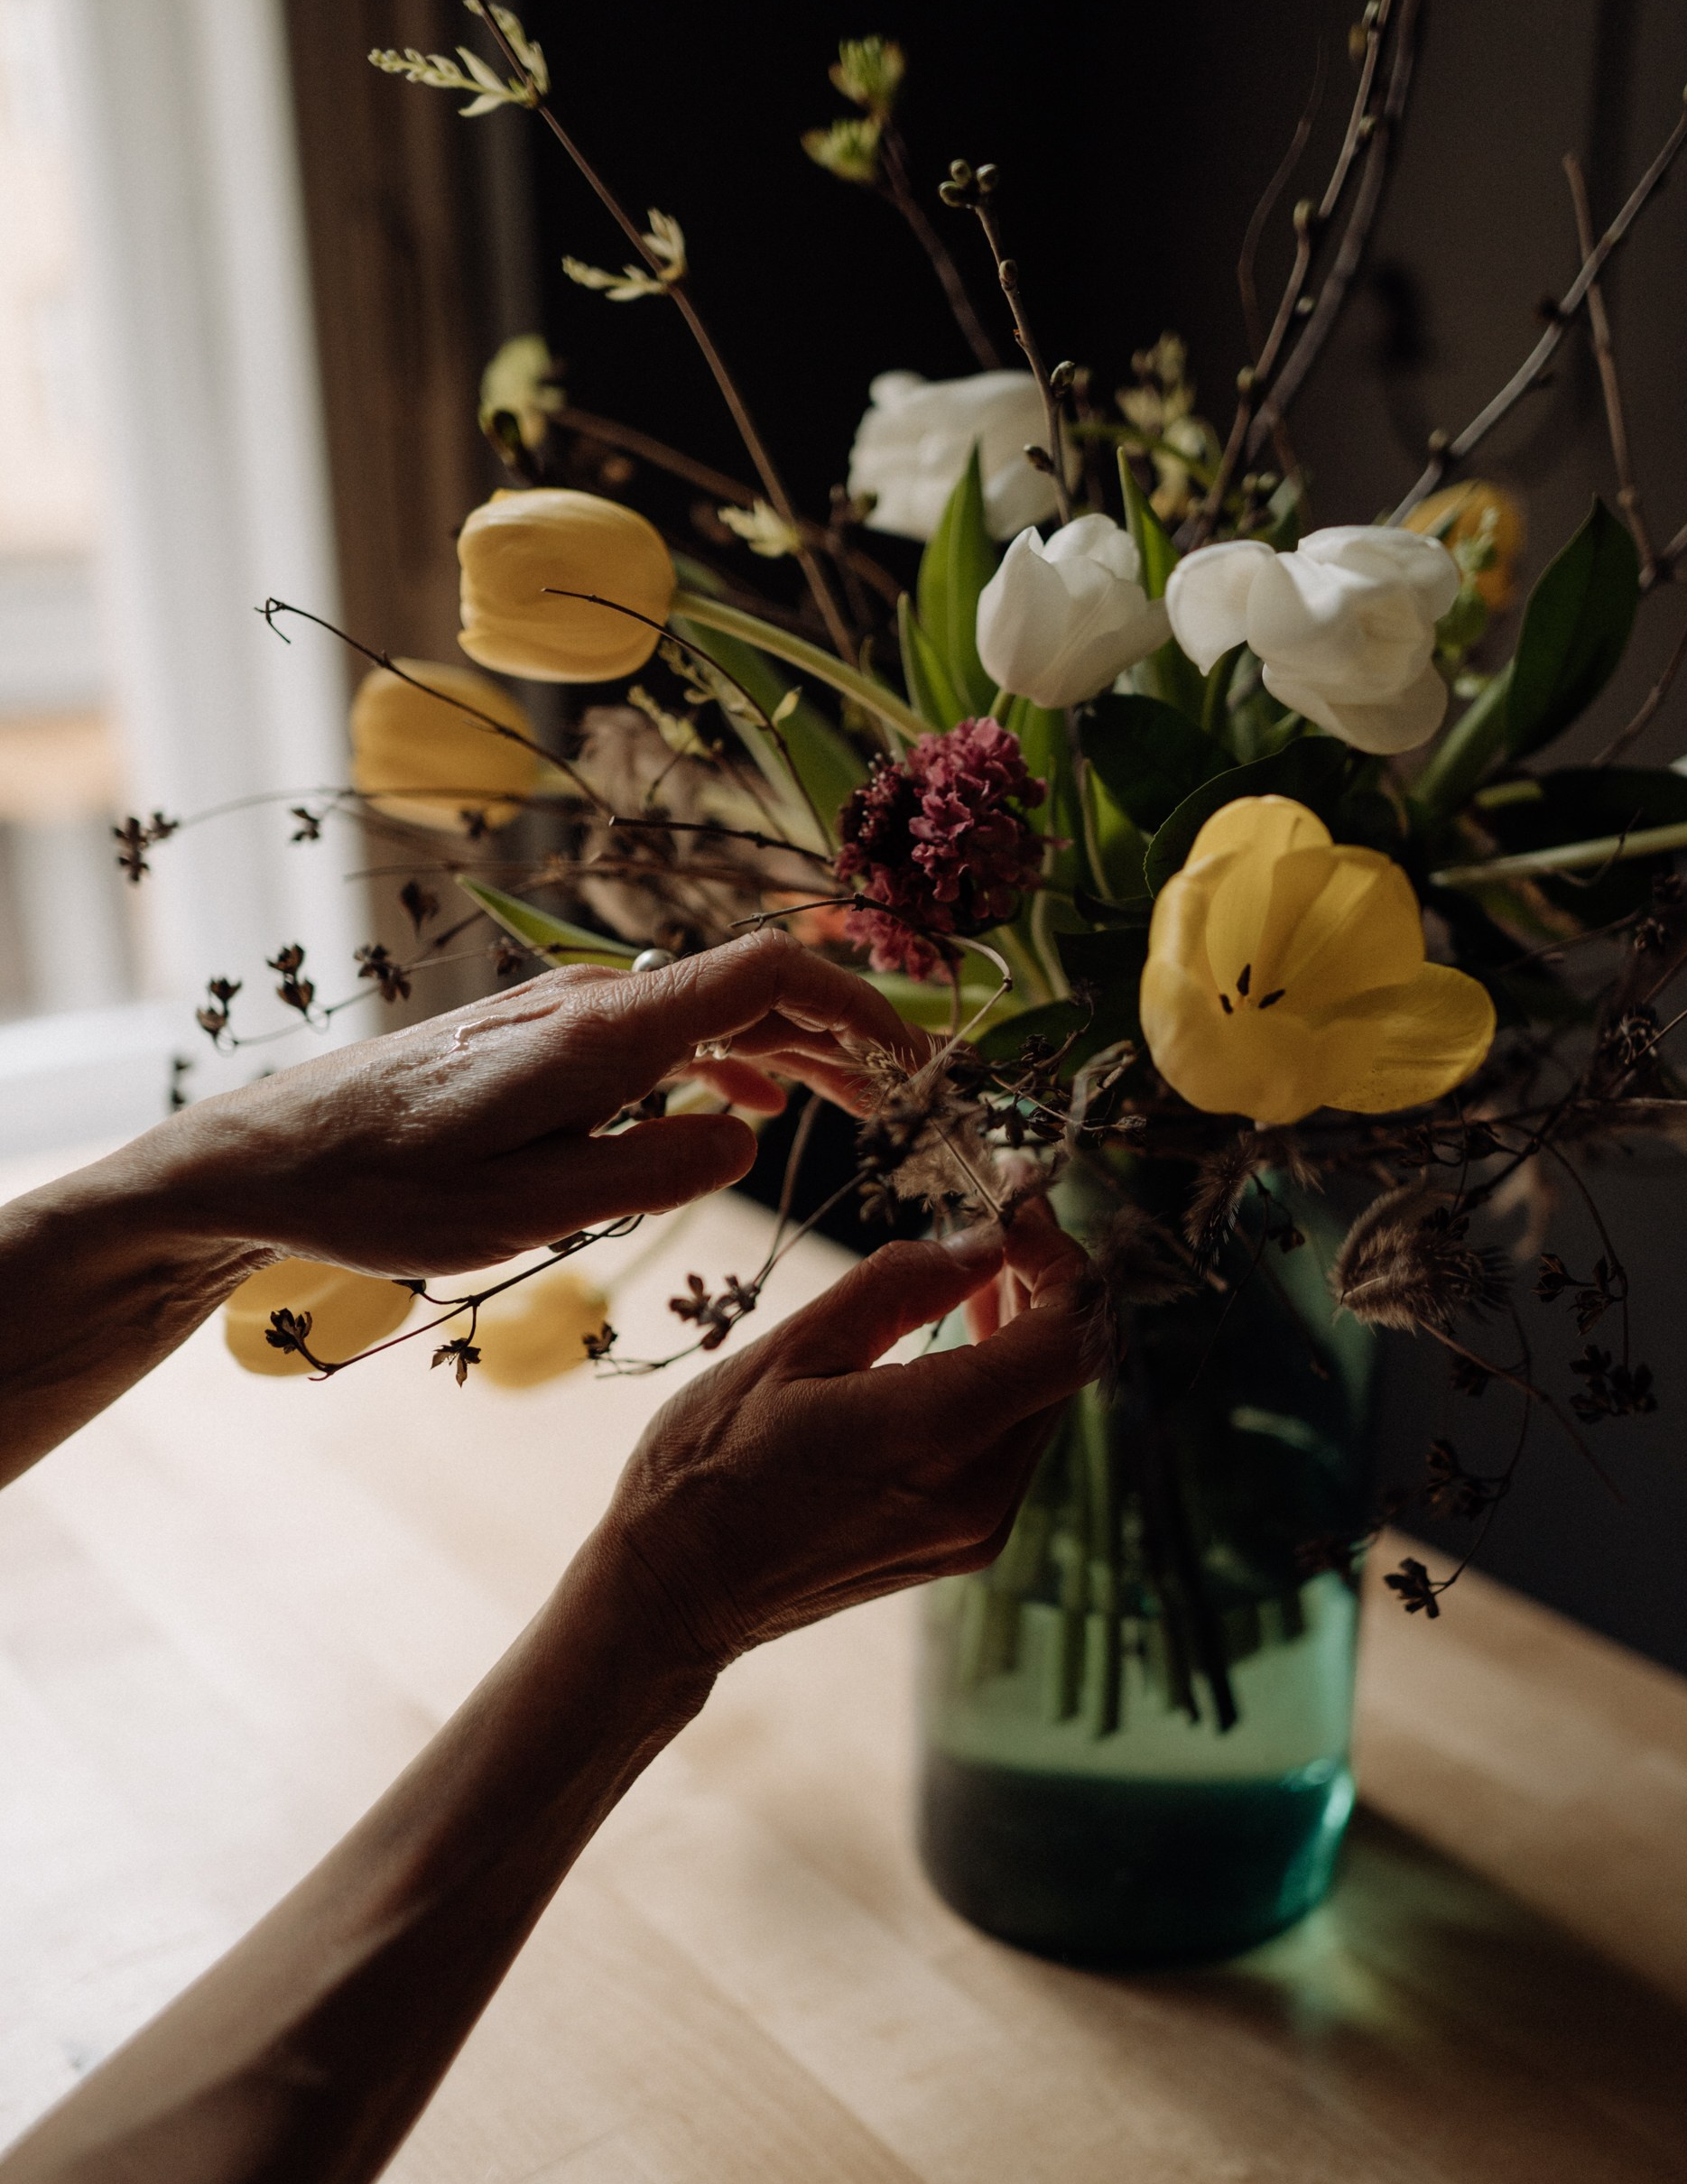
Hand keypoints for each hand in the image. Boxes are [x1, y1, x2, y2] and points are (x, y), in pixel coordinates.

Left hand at [146, 933, 922, 1280]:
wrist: (277, 1155)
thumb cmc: (387, 1190)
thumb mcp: (528, 1208)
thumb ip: (650, 1172)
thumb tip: (744, 1142)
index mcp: (603, 1034)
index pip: (761, 975)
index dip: (852, 1004)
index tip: (912, 1058)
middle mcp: (595, 1005)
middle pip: (751, 988)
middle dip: (843, 1031)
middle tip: (912, 1096)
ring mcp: (570, 1017)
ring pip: (711, 1012)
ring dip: (791, 1051)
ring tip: (856, 1103)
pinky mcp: (545, 1043)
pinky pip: (665, 1035)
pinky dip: (728, 1063)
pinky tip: (749, 1114)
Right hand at [574, 1196, 1102, 1689]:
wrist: (674, 1592)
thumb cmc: (708, 1467)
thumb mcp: (791, 1350)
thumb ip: (898, 1286)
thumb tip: (980, 1243)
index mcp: (936, 1434)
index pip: (1071, 1338)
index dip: (1065, 1264)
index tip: (1019, 1214)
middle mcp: (979, 1492)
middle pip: (1066, 1370)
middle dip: (1046, 1289)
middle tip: (998, 1231)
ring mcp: (978, 1529)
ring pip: (1044, 1407)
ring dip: (1027, 1336)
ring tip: (977, 1279)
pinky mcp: (966, 1546)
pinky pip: (1014, 1446)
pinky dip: (1002, 1387)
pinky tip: (956, 1349)